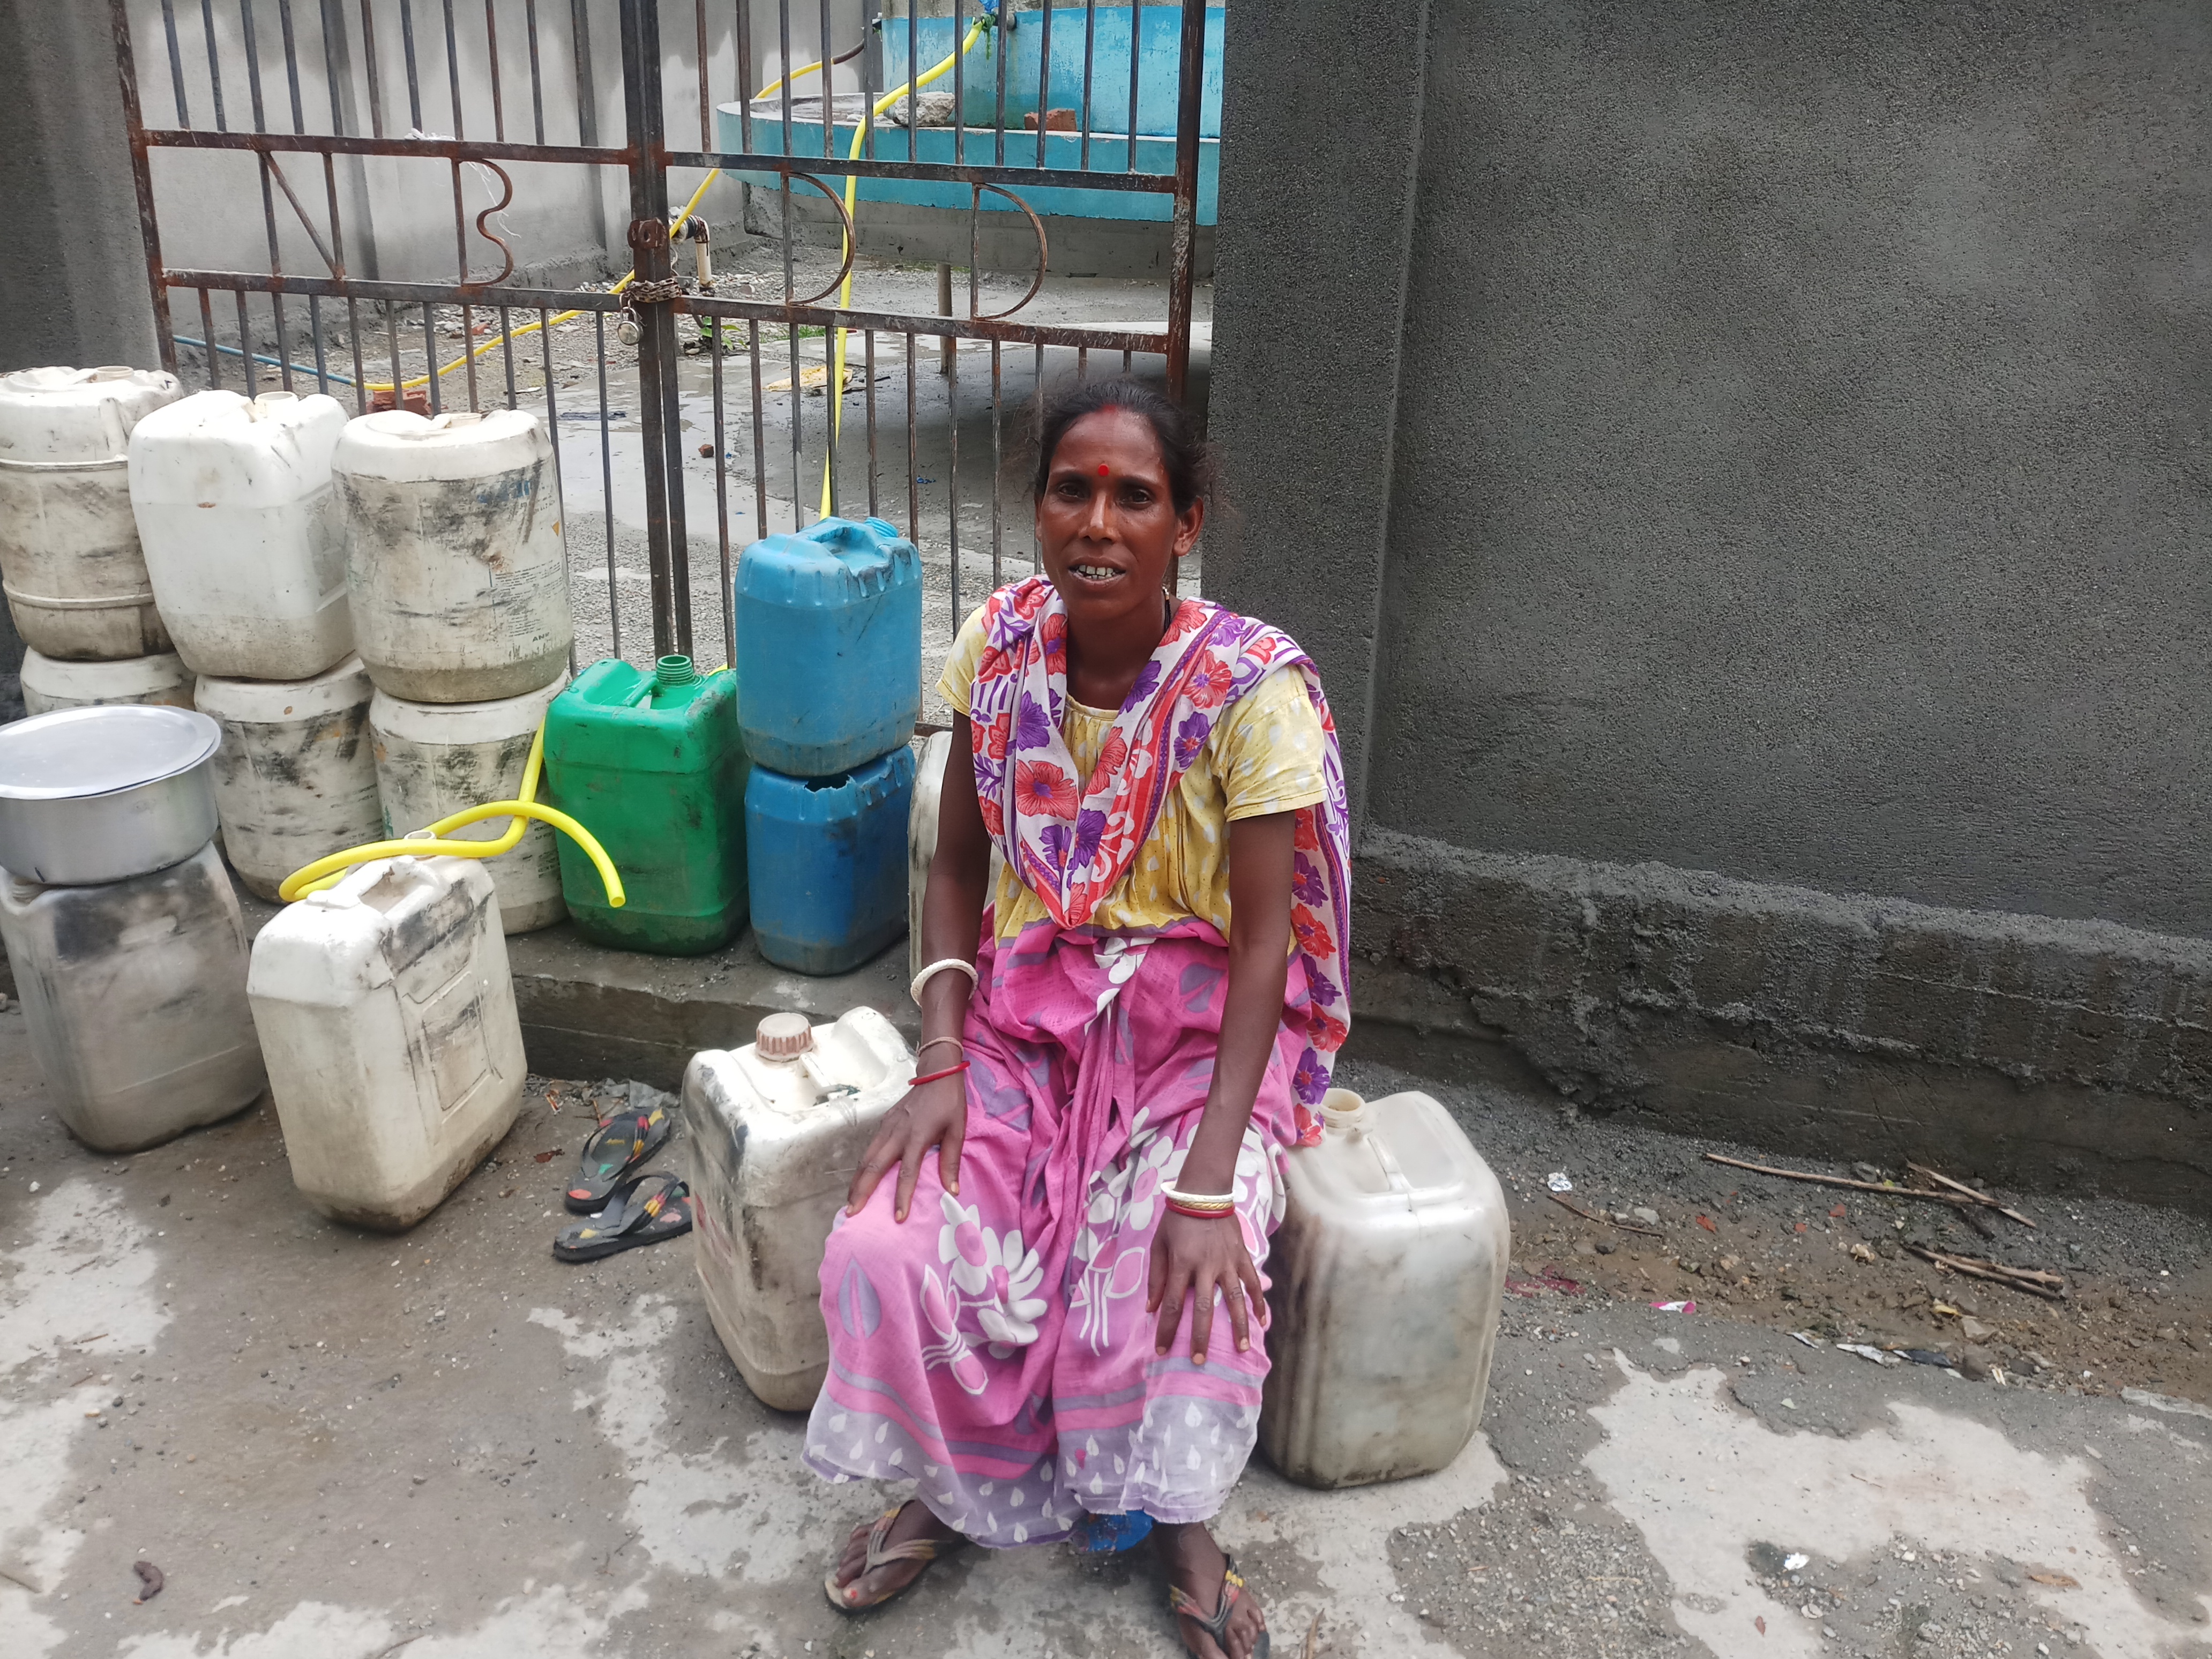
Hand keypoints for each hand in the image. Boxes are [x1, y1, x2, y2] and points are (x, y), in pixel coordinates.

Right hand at [845, 1072, 967, 1221]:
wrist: (937, 1074)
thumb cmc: (949, 1104)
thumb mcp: (957, 1131)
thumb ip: (951, 1161)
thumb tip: (952, 1191)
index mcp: (917, 1136)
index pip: (908, 1172)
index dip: (903, 1196)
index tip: (899, 1217)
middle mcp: (897, 1133)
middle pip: (874, 1166)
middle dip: (861, 1191)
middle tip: (852, 1213)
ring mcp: (887, 1127)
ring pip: (865, 1158)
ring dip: (856, 1181)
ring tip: (850, 1202)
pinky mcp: (883, 1123)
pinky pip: (869, 1149)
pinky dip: (861, 1167)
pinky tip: (859, 1180)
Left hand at [1147, 1206, 1266, 1365]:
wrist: (1204, 1192)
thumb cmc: (1176, 1219)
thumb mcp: (1158, 1244)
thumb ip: (1155, 1277)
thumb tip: (1150, 1309)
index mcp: (1180, 1263)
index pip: (1170, 1304)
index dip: (1165, 1329)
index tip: (1161, 1350)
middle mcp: (1205, 1266)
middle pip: (1202, 1308)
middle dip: (1200, 1337)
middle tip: (1198, 1360)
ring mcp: (1227, 1262)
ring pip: (1235, 1299)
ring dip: (1239, 1325)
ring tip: (1243, 1348)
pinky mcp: (1242, 1256)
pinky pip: (1252, 1282)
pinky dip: (1259, 1302)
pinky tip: (1262, 1321)